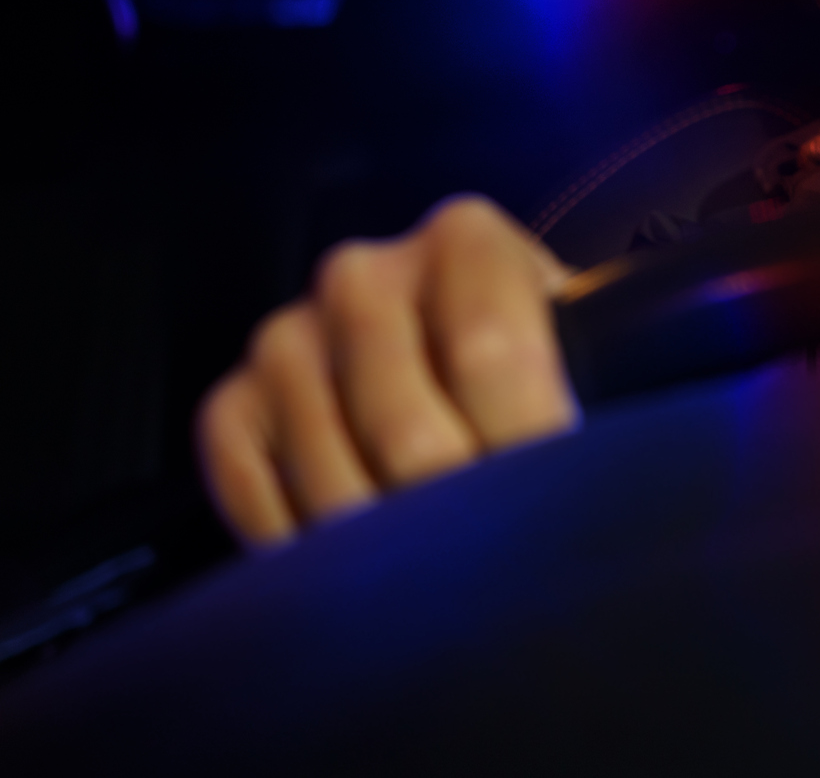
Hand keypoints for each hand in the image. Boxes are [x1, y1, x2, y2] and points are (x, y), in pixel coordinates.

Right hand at [197, 195, 577, 545]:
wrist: (458, 360)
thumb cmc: (538, 359)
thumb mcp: (581, 343)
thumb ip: (587, 376)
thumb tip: (587, 469)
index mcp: (464, 240)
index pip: (492, 357)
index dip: (528, 450)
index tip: (552, 514)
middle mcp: (361, 275)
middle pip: (410, 436)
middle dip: (461, 521)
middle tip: (496, 571)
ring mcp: (286, 339)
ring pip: (336, 485)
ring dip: (390, 555)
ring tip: (439, 580)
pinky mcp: (232, 407)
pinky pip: (262, 506)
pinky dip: (315, 556)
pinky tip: (364, 565)